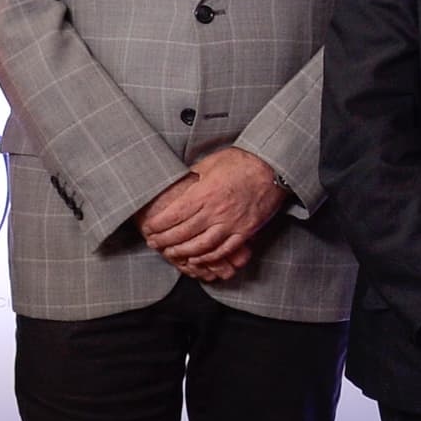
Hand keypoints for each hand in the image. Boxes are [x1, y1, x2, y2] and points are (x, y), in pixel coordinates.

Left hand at [139, 147, 286, 282]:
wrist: (272, 168)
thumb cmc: (242, 162)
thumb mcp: (211, 163)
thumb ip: (193, 177)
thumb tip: (177, 183)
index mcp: (205, 193)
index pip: (175, 214)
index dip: (159, 224)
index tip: (149, 228)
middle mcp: (216, 211)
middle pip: (184, 232)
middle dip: (165, 240)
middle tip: (154, 243)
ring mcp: (231, 223)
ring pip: (202, 245)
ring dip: (183, 252)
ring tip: (171, 254)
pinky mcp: (244, 231)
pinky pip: (224, 249)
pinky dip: (208, 257)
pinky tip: (197, 259)